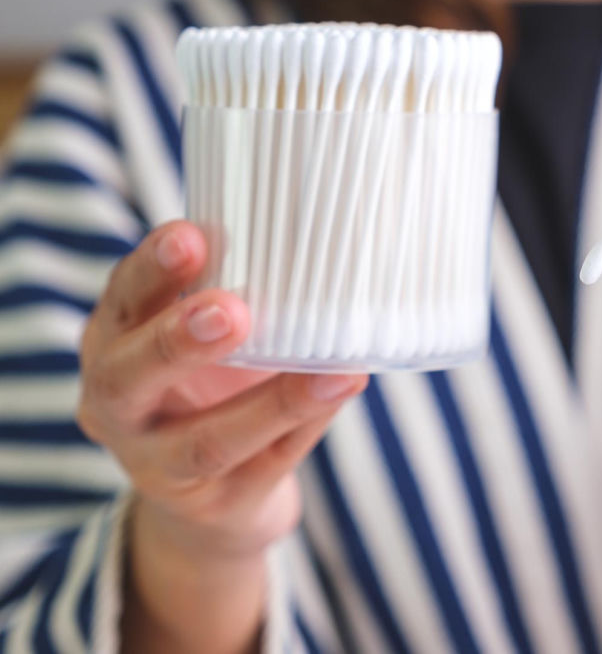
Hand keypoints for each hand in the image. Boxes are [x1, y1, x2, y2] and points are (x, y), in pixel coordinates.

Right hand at [76, 220, 365, 650]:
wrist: (208, 505)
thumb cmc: (210, 392)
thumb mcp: (200, 342)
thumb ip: (234, 296)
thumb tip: (317, 237)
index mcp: (115, 346)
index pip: (120, 303)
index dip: (150, 272)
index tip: (189, 236)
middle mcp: (120, 410)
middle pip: (127, 378)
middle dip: (176, 341)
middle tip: (229, 310)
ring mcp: (160, 469)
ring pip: (205, 442)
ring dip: (269, 403)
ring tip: (328, 370)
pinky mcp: (217, 507)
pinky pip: (265, 467)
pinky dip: (308, 426)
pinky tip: (344, 390)